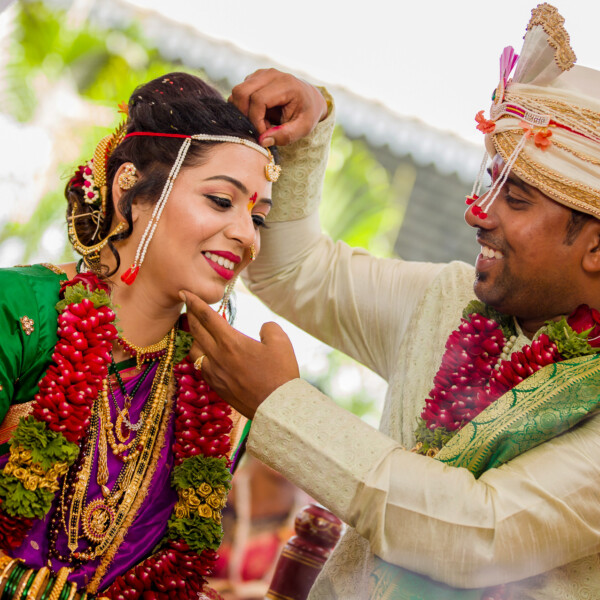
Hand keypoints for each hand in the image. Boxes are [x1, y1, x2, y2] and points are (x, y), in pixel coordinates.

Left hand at [182, 290, 299, 418]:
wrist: (277, 407)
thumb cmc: (281, 373)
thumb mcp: (281, 341)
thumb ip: (268, 327)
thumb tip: (262, 329)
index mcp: (231, 342)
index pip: (207, 316)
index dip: (194, 302)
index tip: (185, 292)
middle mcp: (217, 356)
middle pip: (196, 331)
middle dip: (190, 315)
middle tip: (188, 305)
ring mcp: (214, 373)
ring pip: (194, 350)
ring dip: (195, 337)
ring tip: (200, 332)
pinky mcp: (216, 386)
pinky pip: (200, 366)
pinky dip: (201, 356)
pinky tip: (208, 355)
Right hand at [230, 68, 327, 146]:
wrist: (310, 99)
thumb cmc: (308, 114)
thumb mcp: (303, 128)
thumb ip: (285, 136)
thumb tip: (262, 140)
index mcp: (286, 84)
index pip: (258, 99)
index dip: (256, 120)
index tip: (264, 133)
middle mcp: (271, 74)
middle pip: (241, 92)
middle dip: (245, 115)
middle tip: (259, 128)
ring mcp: (261, 74)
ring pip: (237, 92)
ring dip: (244, 112)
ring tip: (262, 122)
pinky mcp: (254, 78)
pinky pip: (240, 94)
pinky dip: (245, 108)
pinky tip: (259, 115)